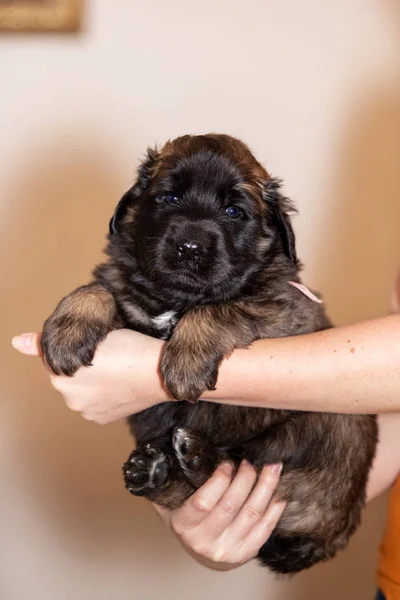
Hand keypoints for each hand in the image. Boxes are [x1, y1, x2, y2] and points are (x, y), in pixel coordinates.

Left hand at [12, 330, 166, 423]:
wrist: (159, 373)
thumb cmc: (128, 349)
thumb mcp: (89, 337)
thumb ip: (46, 343)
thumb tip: (16, 341)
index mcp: (61, 377)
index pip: (56, 358)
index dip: (75, 348)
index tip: (96, 346)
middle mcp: (69, 399)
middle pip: (69, 376)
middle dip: (81, 367)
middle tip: (108, 355)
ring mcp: (87, 412)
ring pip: (83, 390)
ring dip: (92, 381)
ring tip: (116, 369)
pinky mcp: (102, 419)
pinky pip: (95, 403)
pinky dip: (103, 394)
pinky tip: (118, 384)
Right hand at [154, 460, 285, 570]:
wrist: (199, 548)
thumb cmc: (186, 514)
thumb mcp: (172, 499)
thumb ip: (172, 477)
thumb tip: (175, 446)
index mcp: (183, 525)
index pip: (203, 502)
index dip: (219, 480)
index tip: (228, 461)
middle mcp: (204, 542)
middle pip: (232, 505)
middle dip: (246, 477)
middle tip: (252, 459)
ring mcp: (227, 550)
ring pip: (252, 514)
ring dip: (266, 487)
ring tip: (273, 466)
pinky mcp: (246, 553)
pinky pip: (265, 528)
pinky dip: (275, 507)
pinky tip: (280, 490)